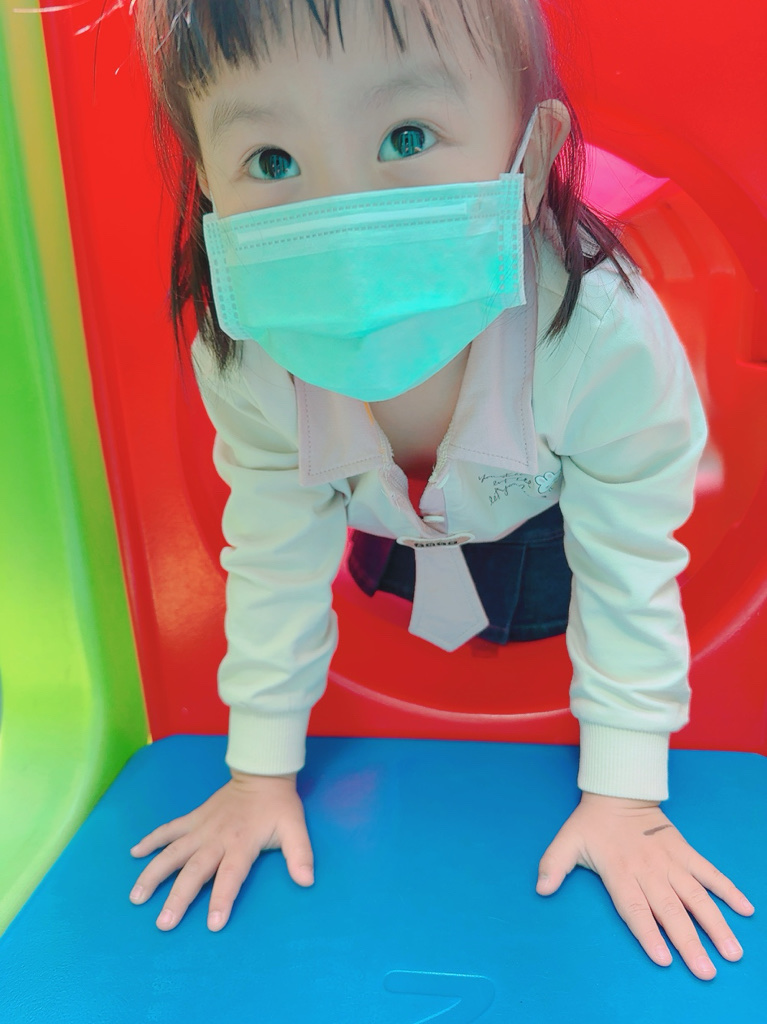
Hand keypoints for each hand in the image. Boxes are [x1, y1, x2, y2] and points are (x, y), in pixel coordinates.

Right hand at [129, 770, 312, 930]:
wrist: (261, 773)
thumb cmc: (278, 806)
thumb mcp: (295, 828)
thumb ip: (300, 855)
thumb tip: (307, 881)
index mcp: (242, 844)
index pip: (230, 876)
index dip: (222, 898)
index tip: (212, 923)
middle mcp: (217, 838)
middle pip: (195, 870)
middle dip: (179, 897)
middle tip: (164, 923)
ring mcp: (201, 827)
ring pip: (173, 852)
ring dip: (154, 874)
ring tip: (136, 896)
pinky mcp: (193, 818)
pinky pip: (169, 829)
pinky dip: (151, 840)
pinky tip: (134, 853)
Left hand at [536, 792, 754, 979]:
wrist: (618, 789)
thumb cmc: (592, 823)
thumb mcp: (567, 842)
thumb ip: (553, 865)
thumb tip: (541, 888)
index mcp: (620, 871)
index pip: (635, 907)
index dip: (648, 933)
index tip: (664, 958)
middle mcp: (649, 869)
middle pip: (670, 910)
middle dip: (689, 942)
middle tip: (706, 971)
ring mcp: (670, 860)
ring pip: (696, 896)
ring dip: (715, 924)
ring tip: (731, 951)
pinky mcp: (685, 851)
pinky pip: (709, 872)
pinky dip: (728, 889)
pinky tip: (746, 910)